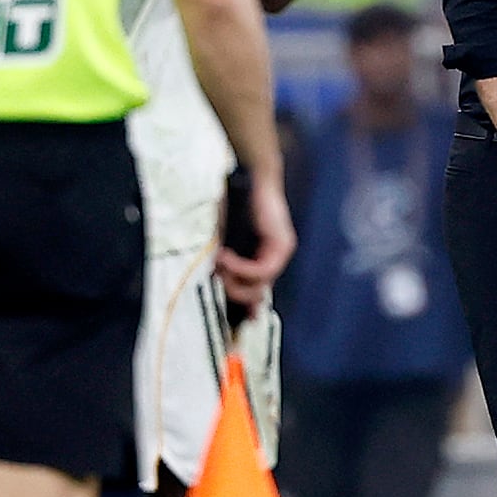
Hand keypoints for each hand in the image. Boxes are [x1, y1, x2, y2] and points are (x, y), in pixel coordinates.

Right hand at [214, 169, 295, 313]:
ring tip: (219, 264)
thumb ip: (224, 260)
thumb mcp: (225, 236)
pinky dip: (240, 268)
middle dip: (235, 292)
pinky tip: (225, 258)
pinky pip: (261, 271)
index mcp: (264, 254)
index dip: (250, 306)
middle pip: (259, 292)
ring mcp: (282, 251)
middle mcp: (276, 255)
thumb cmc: (234, 201)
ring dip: (235, 279)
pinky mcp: (282, 245)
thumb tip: (214, 278)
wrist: (251, 175)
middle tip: (217, 278)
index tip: (244, 321)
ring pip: (260, 284)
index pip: (260, 289)